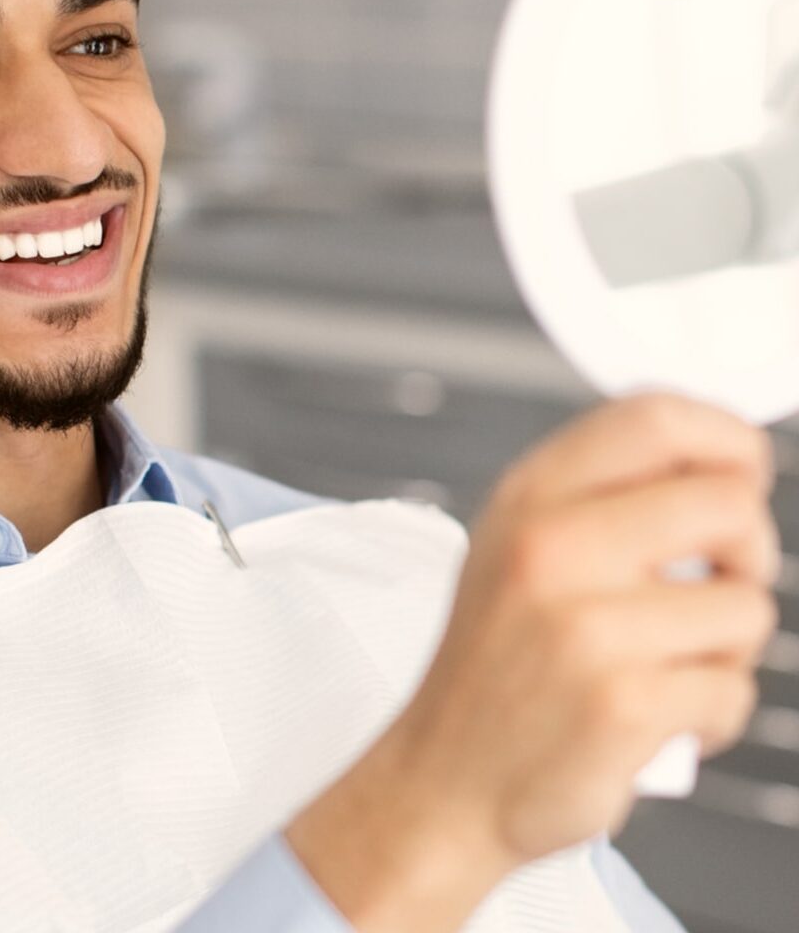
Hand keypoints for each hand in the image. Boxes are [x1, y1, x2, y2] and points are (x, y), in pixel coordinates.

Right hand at [385, 390, 780, 865]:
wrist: (445, 778)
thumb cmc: (494, 665)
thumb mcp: (515, 547)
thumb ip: (597, 497)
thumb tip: (717, 467)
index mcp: (527, 498)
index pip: (652, 417)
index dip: (725, 436)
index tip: (742, 469)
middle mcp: (550, 547)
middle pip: (725, 501)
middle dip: (750, 548)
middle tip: (719, 580)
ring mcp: (585, 624)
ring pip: (746, 605)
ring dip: (727, 647)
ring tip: (665, 664)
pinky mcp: (622, 702)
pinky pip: (732, 688)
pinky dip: (712, 711)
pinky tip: (657, 716)